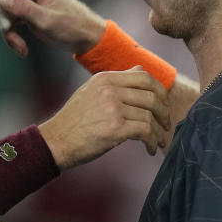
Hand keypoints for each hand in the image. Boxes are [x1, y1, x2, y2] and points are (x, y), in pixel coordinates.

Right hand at [0, 0, 106, 56]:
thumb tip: (1, 0)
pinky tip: (22, 49)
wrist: (87, 37)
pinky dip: (12, 35)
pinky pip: (10, 20)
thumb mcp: (46, 20)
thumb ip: (23, 8)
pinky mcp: (27, 10)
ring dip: (8, 32)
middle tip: (14, 41)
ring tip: (21, 49)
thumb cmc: (72, 27)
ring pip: (3, 13)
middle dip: (3, 22)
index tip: (7, 26)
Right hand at [39, 67, 170, 168]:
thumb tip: (140, 73)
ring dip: (158, 131)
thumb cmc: (74, 121)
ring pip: (150, 115)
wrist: (56, 141)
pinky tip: (150, 148)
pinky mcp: (115, 128)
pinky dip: (152, 141)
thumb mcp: (90, 92)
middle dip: (163, 110)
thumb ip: (113, 83)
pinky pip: (146, 131)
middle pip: (151, 94)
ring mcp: (113, 108)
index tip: (162, 103)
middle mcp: (110, 89)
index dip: (159, 89)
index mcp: (105, 78)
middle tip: (166, 123)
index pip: (143, 75)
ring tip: (158, 141)